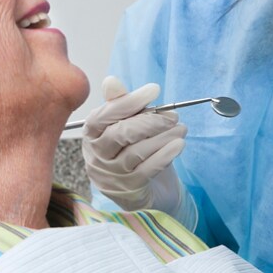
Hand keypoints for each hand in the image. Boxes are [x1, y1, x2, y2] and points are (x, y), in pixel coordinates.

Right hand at [82, 76, 187, 213]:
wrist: (149, 190)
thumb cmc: (135, 150)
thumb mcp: (127, 125)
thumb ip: (120, 103)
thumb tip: (111, 81)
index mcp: (91, 133)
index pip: (105, 115)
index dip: (130, 101)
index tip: (154, 89)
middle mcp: (96, 155)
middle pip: (121, 133)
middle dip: (151, 121)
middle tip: (174, 116)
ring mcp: (111, 175)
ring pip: (137, 151)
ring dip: (163, 137)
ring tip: (181, 129)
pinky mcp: (128, 191)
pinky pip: (148, 170)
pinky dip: (165, 154)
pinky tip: (179, 144)